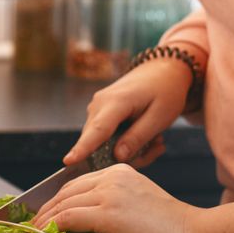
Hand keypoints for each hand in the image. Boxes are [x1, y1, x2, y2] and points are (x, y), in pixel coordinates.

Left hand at [31, 164, 204, 232]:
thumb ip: (113, 202)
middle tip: (35, 225)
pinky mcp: (108, 213)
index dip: (58, 200)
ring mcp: (110, 193)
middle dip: (46, 209)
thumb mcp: (138, 203)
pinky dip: (55, 228)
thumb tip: (84, 219)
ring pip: (64, 204)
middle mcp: (113, 176)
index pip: (78, 183)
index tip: (46, 214)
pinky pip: (69, 218)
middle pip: (66, 191)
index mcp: (120, 171)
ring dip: (46, 221)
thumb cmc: (171, 228)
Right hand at [64, 58, 192, 167]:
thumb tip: (117, 157)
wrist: (162, 71)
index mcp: (116, 101)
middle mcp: (99, 104)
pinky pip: (106, 138)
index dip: (83, 148)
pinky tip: (147, 136)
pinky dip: (126, 142)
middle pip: (99, 144)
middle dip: (127, 155)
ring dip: (130, 149)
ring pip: (103, 144)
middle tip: (157, 147)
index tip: (68, 161)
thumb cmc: (165, 91)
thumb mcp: (160, 117)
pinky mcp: (98, 113)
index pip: (98, 129)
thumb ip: (138, 137)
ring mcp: (96, 108)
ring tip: (156, 139)